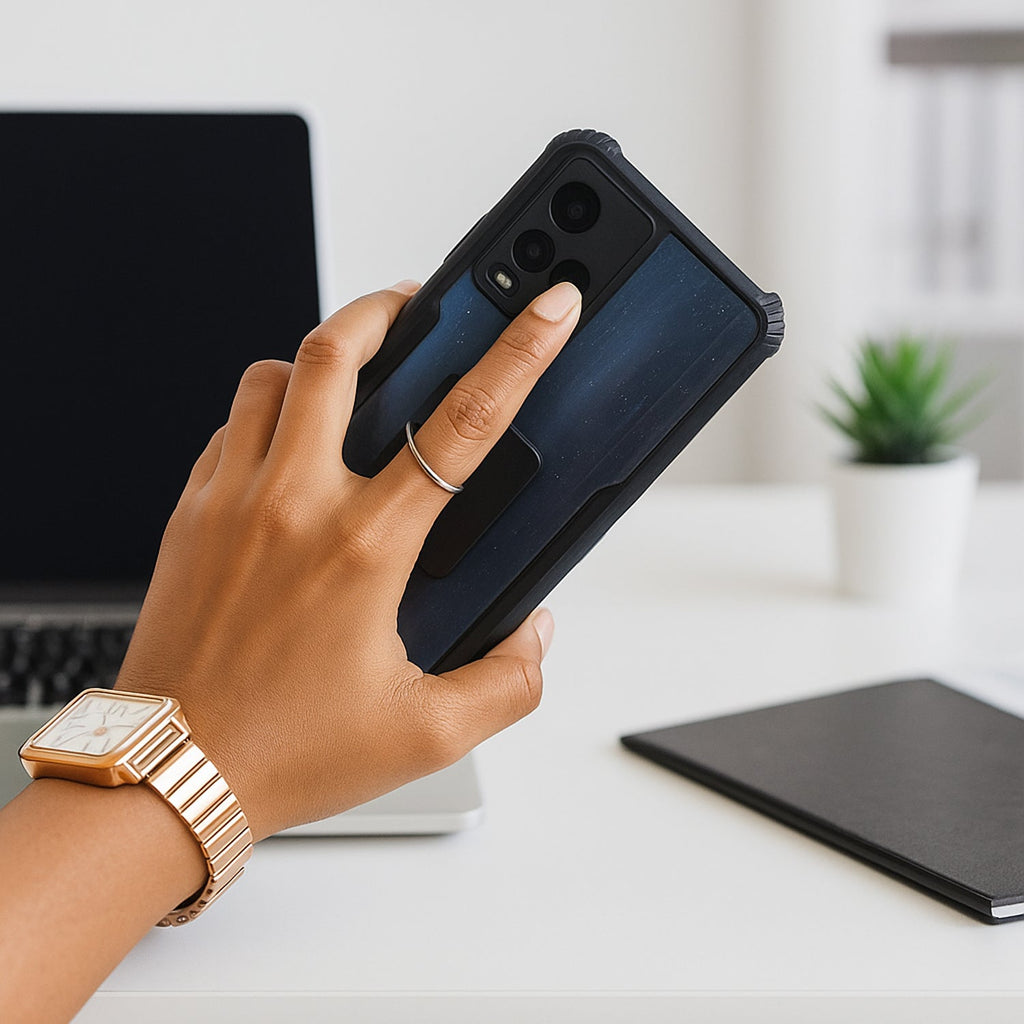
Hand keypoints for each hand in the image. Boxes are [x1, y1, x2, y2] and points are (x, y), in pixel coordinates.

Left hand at [115, 279, 581, 840]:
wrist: (171, 774)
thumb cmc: (287, 752)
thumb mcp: (428, 734)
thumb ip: (507, 682)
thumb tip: (536, 632)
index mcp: (366, 549)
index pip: (465, 425)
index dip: (519, 353)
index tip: (547, 309)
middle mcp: (295, 505)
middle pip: (337, 353)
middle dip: (384, 306)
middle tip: (415, 302)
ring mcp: (232, 502)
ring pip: (271, 375)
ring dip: (317, 357)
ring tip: (351, 367)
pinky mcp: (188, 514)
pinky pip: (229, 424)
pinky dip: (266, 408)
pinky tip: (289, 438)